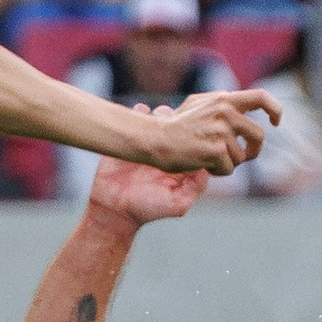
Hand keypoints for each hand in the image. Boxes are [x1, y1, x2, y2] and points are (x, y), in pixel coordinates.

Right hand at [92, 109, 213, 222]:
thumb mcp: (178, 204)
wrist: (114, 210)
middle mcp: (165, 152)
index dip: (196, 132)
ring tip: (158, 114)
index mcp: (179, 164)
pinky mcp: (129, 140)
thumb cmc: (146, 210)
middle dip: (177, 118)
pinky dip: (140, 111)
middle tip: (174, 118)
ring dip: (160, 113)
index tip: (192, 127)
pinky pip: (137, 119)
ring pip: (158, 119)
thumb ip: (195, 188)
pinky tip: (141, 111)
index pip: (195, 142)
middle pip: (178, 127)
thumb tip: (207, 167)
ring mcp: (147, 145)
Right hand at [134, 89, 281, 175]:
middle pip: (259, 136)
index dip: (274, 109)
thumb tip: (242, 109)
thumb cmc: (174, 125)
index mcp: (224, 99)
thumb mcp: (199, 105)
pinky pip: (229, 168)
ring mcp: (221, 131)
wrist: (156, 139)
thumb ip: (221, 105)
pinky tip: (203, 165)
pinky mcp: (216, 150)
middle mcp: (226, 112)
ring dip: (229, 163)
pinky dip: (218, 172)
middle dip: (253, 151)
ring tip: (209, 158)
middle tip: (242, 156)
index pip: (261, 97)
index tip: (275, 121)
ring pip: (242, 157)